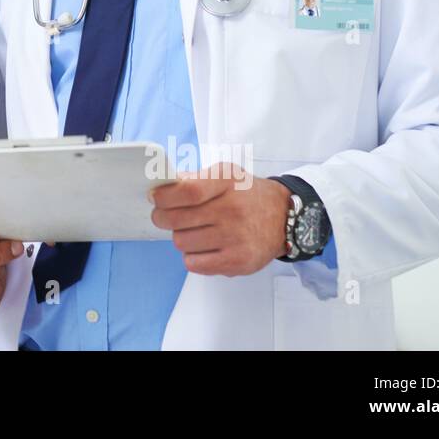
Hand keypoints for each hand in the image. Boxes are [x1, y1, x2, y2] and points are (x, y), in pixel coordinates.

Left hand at [148, 162, 291, 275]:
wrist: (285, 218)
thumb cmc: (248, 194)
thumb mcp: (226, 173)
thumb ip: (195, 178)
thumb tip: (163, 186)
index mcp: (227, 182)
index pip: (188, 191)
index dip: (164, 197)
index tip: (154, 197)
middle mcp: (233, 210)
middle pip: (178, 219)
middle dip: (162, 218)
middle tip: (164, 216)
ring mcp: (236, 238)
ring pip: (181, 242)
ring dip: (180, 237)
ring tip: (192, 230)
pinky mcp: (238, 262)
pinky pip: (194, 264)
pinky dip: (191, 256)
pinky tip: (202, 247)